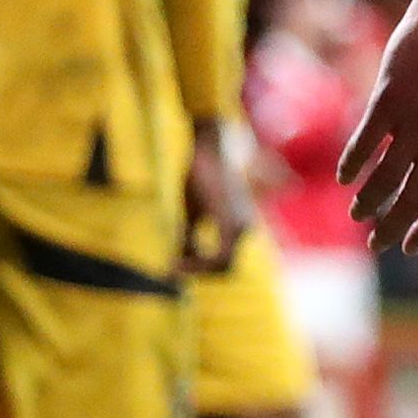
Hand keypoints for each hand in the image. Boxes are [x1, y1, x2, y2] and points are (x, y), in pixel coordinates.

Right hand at [182, 122, 251, 277]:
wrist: (209, 147)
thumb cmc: (200, 175)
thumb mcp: (191, 211)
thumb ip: (189, 238)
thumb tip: (176, 265)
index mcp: (238, 226)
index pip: (224, 261)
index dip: (200, 268)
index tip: (173, 268)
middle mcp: (245, 228)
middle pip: (226, 267)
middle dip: (199, 271)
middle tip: (172, 269)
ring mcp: (242, 226)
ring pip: (224, 264)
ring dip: (198, 268)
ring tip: (174, 266)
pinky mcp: (232, 223)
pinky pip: (220, 257)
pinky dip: (200, 263)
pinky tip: (179, 262)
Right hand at [342, 0, 417, 251]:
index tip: (407, 247)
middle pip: (411, 201)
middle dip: (390, 229)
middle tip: (375, 244)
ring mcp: (413, 122)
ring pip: (384, 180)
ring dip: (369, 203)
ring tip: (358, 213)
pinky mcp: (388, 100)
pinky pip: (364, 144)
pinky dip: (352, 165)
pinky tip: (345, 177)